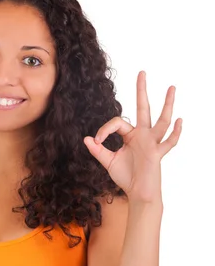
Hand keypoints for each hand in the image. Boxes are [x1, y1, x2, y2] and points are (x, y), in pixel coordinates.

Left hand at [83, 71, 181, 202]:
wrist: (137, 193)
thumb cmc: (126, 177)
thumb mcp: (108, 162)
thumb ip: (98, 150)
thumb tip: (86, 138)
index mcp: (131, 136)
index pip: (117, 122)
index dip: (104, 129)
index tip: (95, 141)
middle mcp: (143, 135)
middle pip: (143, 109)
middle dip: (141, 91)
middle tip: (141, 72)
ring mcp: (152, 143)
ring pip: (161, 120)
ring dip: (167, 104)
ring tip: (171, 87)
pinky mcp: (157, 154)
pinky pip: (168, 142)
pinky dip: (175, 133)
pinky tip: (179, 121)